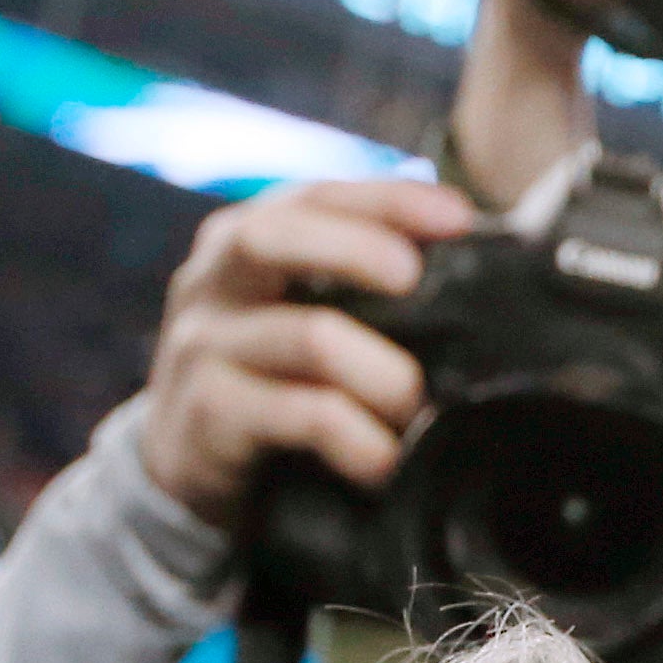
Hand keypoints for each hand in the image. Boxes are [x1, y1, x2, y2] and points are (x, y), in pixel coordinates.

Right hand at [135, 178, 479, 529]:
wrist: (186, 465)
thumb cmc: (270, 380)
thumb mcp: (302, 316)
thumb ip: (361, 288)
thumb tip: (476, 267)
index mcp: (245, 241)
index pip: (314, 196)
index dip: (385, 198)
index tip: (457, 217)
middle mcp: (213, 283)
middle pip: (272, 237)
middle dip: (356, 248)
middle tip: (414, 279)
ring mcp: (202, 348)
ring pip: (306, 337)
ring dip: (382, 374)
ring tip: (416, 410)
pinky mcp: (205, 418)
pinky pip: (297, 415)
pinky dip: (356, 437)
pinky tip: (383, 458)